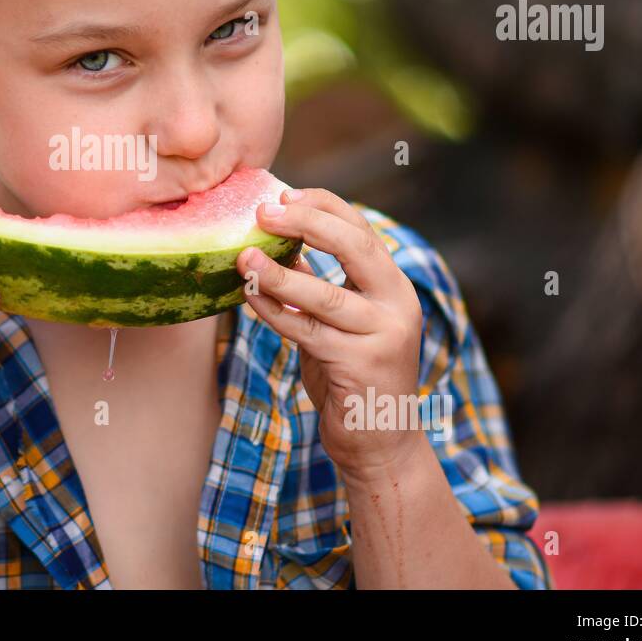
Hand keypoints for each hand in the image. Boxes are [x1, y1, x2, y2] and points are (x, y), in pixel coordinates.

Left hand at [236, 188, 423, 482]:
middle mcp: (398, 305)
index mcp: (394, 287)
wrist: (379, 445)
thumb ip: (320, 286)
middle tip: (264, 211)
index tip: (284, 194)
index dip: (324, 207)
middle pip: (356, 248)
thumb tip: (280, 244)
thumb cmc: (352, 377)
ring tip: (243, 256)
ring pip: (324, 294)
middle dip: (308, 223)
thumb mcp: (339, 324)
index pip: (362, 231)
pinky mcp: (358, 365)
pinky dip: (273, 311)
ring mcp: (382, 336)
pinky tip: (248, 297)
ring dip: (278, 272)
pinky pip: (305, 330)